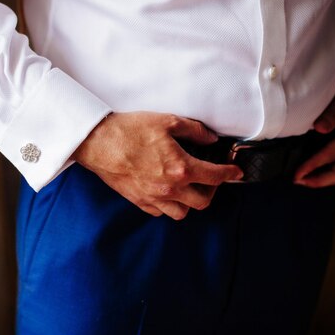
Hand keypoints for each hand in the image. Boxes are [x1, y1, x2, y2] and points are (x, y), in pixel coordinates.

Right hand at [72, 112, 242, 219]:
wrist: (98, 142)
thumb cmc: (129, 130)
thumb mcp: (167, 121)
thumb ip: (194, 130)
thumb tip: (210, 138)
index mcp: (180, 168)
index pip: (215, 176)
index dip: (230, 173)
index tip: (236, 171)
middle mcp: (170, 188)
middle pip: (203, 201)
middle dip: (213, 190)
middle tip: (211, 178)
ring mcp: (153, 197)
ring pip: (183, 212)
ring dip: (191, 202)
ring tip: (190, 189)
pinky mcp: (138, 201)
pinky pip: (161, 212)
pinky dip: (169, 206)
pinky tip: (168, 192)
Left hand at [294, 71, 334, 186]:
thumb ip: (333, 113)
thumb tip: (319, 128)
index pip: (330, 156)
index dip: (312, 167)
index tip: (297, 174)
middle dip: (318, 181)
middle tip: (297, 181)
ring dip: (320, 177)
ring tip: (301, 178)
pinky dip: (323, 168)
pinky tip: (309, 166)